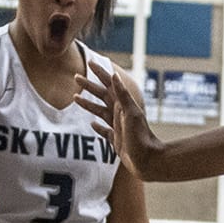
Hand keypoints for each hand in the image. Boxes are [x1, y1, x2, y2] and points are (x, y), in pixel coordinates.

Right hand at [76, 62, 165, 178]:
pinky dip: (98, 127)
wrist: (148, 160)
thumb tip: (115, 75)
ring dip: (88, 104)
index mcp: (123, 105)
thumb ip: (123, 95)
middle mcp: (120, 114)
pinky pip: (105, 131)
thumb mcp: (131, 113)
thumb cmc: (141, 136)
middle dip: (89, 86)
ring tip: (75, 97)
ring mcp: (118, 127)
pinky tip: (92, 124)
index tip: (89, 63)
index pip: (109, 85)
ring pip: (100, 111)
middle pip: (102, 96)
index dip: (100, 73)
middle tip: (76, 77)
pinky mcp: (116, 140)